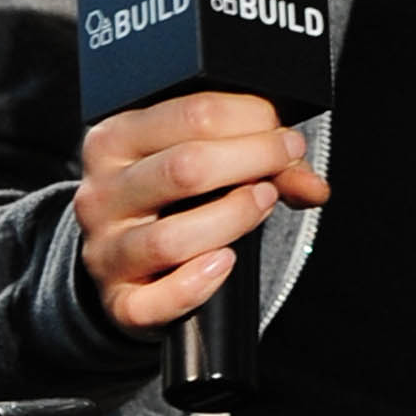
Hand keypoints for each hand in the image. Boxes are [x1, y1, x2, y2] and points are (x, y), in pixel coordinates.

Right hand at [74, 90, 329, 333]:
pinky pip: (155, 300)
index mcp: (114, 140)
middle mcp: (102, 193)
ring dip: (234, 216)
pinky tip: (225, 262)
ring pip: (171, 238)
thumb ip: (260, 162)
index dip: (250, 119)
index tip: (283, 132)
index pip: (189, 115)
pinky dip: (196, 284)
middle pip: (183, 168)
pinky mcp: (120, 301)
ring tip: (265, 201)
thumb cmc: (169, 199)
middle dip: (253, 158)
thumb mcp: (197, 162)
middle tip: (286, 159)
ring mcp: (106, 250)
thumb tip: (312, 185)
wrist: (124, 261)